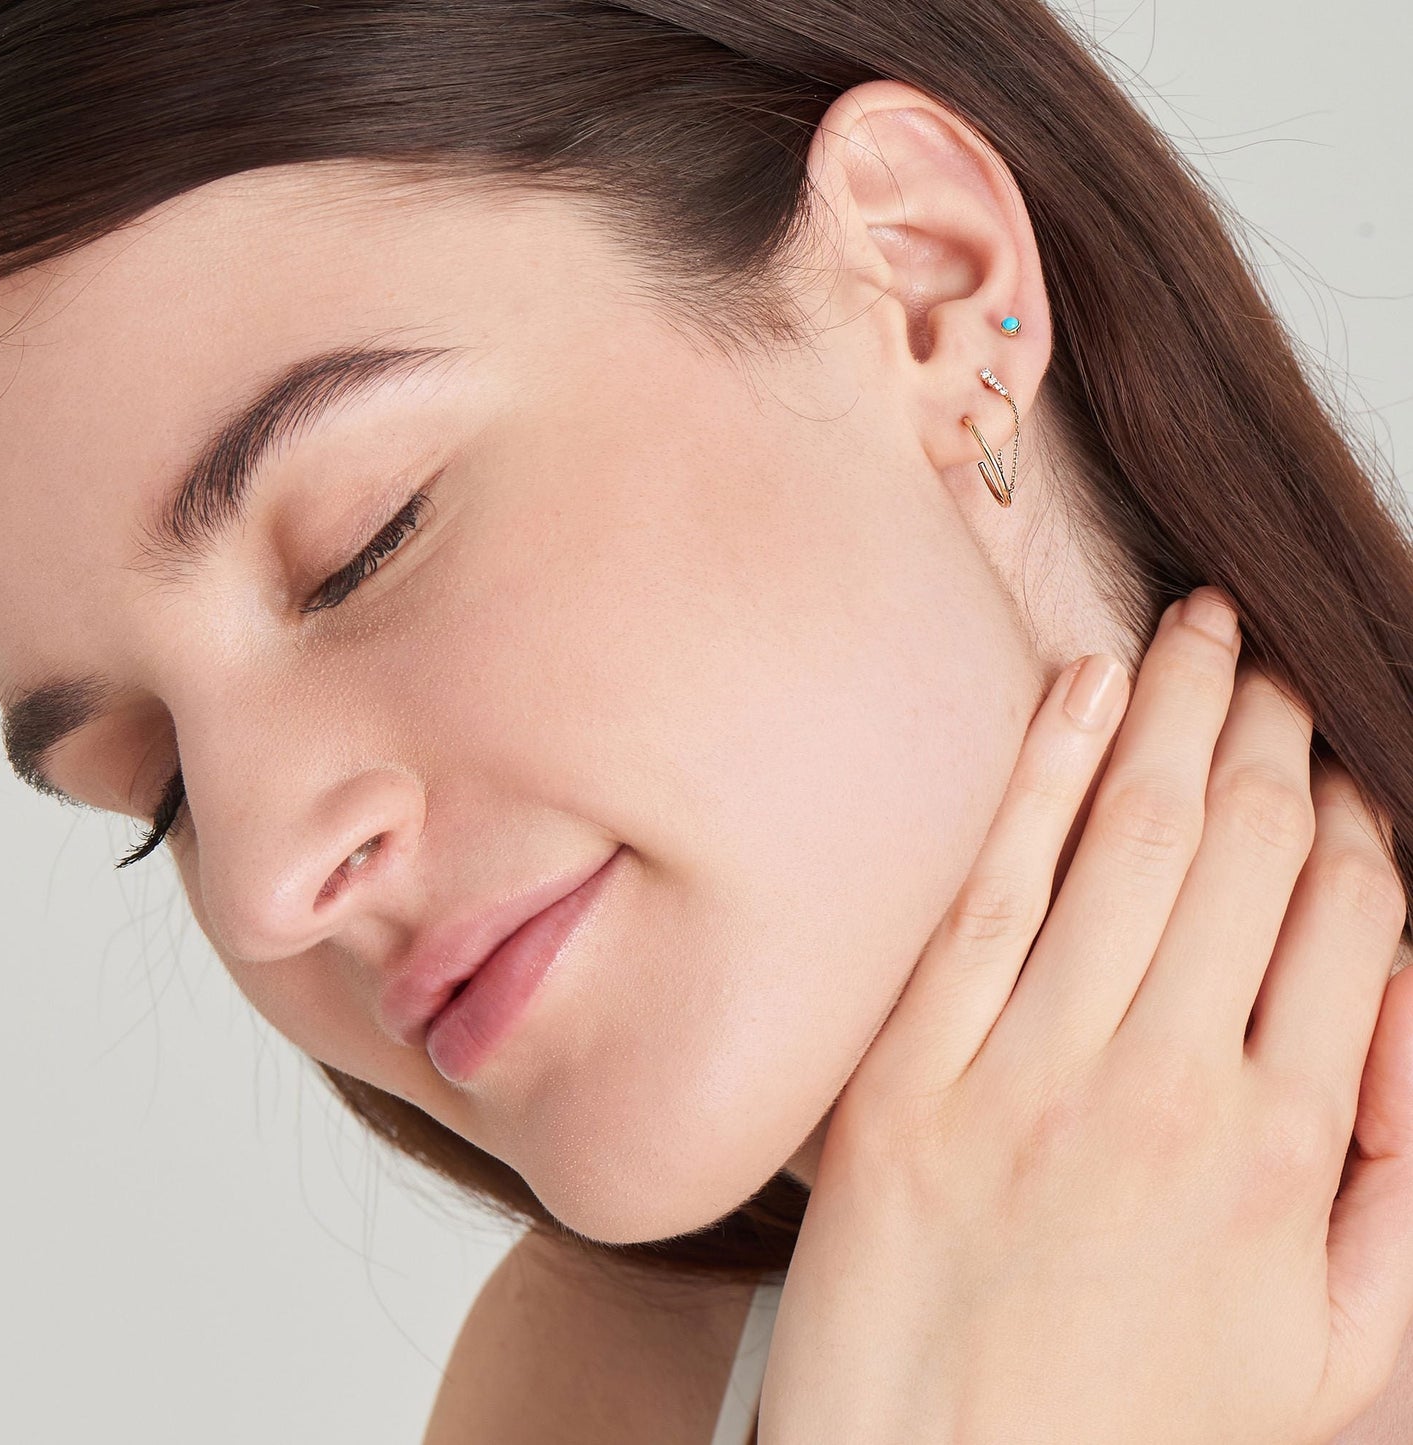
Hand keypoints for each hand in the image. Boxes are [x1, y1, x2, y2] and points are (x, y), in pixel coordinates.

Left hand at [758, 588, 1412, 1444]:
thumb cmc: (1142, 1435)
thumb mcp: (1336, 1359)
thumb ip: (1403, 1185)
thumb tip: (1412, 1010)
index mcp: (1281, 1149)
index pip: (1347, 914)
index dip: (1352, 808)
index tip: (1340, 750)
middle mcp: (1163, 1086)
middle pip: (1243, 851)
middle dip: (1269, 727)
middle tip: (1270, 645)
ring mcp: (1026, 1073)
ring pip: (1127, 842)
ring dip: (1172, 713)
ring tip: (1198, 625)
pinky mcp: (909, 1077)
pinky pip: (988, 894)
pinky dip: (1039, 777)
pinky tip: (1076, 690)